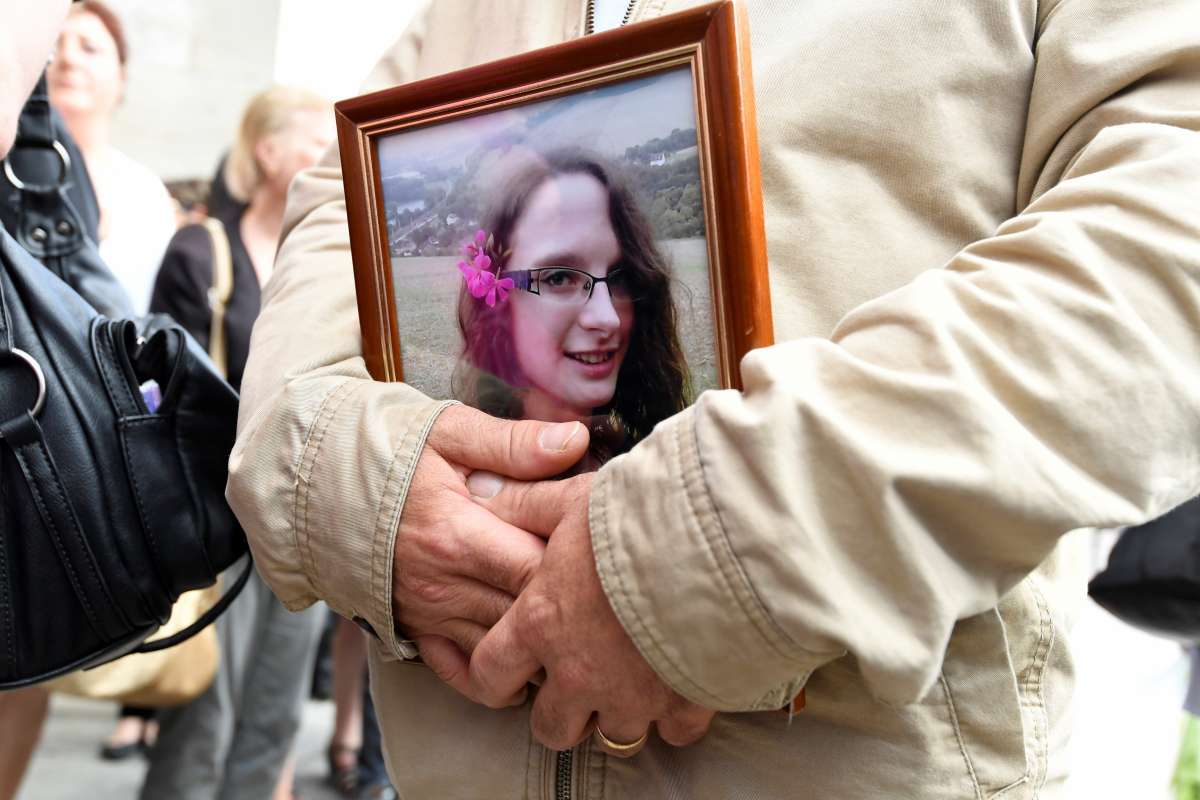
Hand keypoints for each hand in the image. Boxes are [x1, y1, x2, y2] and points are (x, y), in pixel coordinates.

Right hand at [393, 405, 587, 702]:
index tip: (602, 548)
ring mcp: (427, 613)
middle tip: (606, 594)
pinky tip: (527, 660)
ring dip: (541, 644)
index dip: (576, 564)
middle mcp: (442, 584)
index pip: (538, 567)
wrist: (309, 481)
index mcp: (456, 533)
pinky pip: (463, 672)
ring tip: (579, 628)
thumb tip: (576, 441)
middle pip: (528, 616)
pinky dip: (498, 674)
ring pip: (503, 650)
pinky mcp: (414, 629)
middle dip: (569, 608)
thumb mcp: (447, 432)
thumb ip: (514, 444)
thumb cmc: (384, 451)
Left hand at [421, 471, 714, 755]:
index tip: (507, 675)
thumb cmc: (638, 518)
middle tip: (579, 681)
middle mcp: (580, 673)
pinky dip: (676, 718)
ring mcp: (633, 697)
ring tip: (633, 681)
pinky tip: (681, 688)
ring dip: (619, 714)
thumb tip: (488, 499)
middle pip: (551, 727)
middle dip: (561, 712)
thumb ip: (530, 506)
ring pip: (614, 736)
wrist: (717, 543)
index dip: (492, 679)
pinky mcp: (684, 703)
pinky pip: (675, 734)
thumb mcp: (574, 500)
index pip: (490, 674)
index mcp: (542, 624)